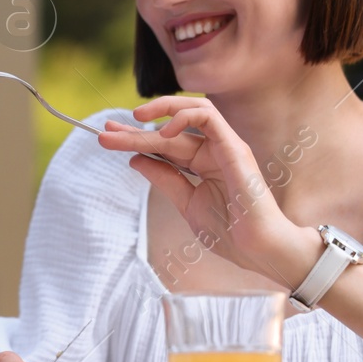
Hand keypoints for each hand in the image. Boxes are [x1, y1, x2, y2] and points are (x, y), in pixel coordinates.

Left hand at [98, 97, 311, 284]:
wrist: (257, 249)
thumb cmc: (230, 231)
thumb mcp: (186, 203)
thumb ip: (164, 178)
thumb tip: (135, 160)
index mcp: (203, 163)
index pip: (165, 143)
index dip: (135, 137)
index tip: (107, 136)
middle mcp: (214, 150)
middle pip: (170, 130)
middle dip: (136, 130)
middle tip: (104, 132)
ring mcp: (225, 147)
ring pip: (190, 115)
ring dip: (160, 112)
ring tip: (133, 120)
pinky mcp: (235, 148)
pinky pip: (209, 118)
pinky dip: (185, 118)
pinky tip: (162, 132)